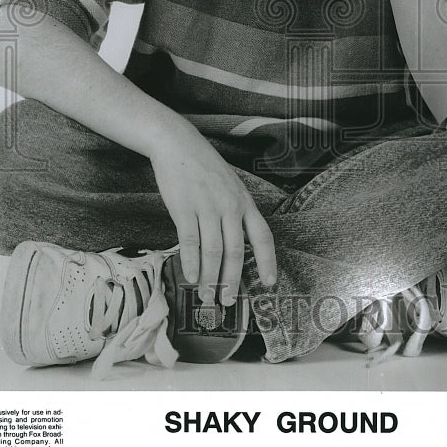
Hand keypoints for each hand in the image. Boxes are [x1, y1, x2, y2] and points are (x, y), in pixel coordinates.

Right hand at [149, 117, 276, 306]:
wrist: (178, 144)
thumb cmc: (204, 167)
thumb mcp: (230, 186)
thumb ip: (236, 212)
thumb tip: (236, 243)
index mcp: (245, 202)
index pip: (262, 237)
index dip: (267, 262)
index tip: (268, 283)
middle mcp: (230, 206)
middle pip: (236, 252)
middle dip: (233, 281)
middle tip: (228, 302)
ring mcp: (207, 207)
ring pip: (213, 251)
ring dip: (210, 279)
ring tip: (206, 297)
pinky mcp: (184, 207)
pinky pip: (190, 241)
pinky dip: (191, 262)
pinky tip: (190, 278)